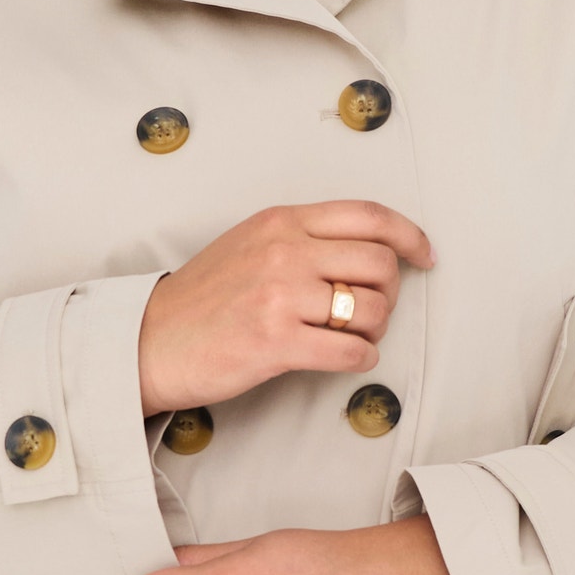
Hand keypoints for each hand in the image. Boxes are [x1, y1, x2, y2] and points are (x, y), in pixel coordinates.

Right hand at [137, 200, 436, 415]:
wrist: (150, 340)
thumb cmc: (202, 297)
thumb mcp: (250, 243)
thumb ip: (302, 238)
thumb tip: (368, 251)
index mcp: (281, 220)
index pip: (368, 215)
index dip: (409, 235)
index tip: (424, 255)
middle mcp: (284, 250)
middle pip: (379, 263)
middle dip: (389, 292)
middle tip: (373, 310)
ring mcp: (280, 295)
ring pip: (371, 309)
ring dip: (375, 330)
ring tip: (353, 337)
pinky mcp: (276, 342)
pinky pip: (351, 351)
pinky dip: (361, 359)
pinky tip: (347, 358)